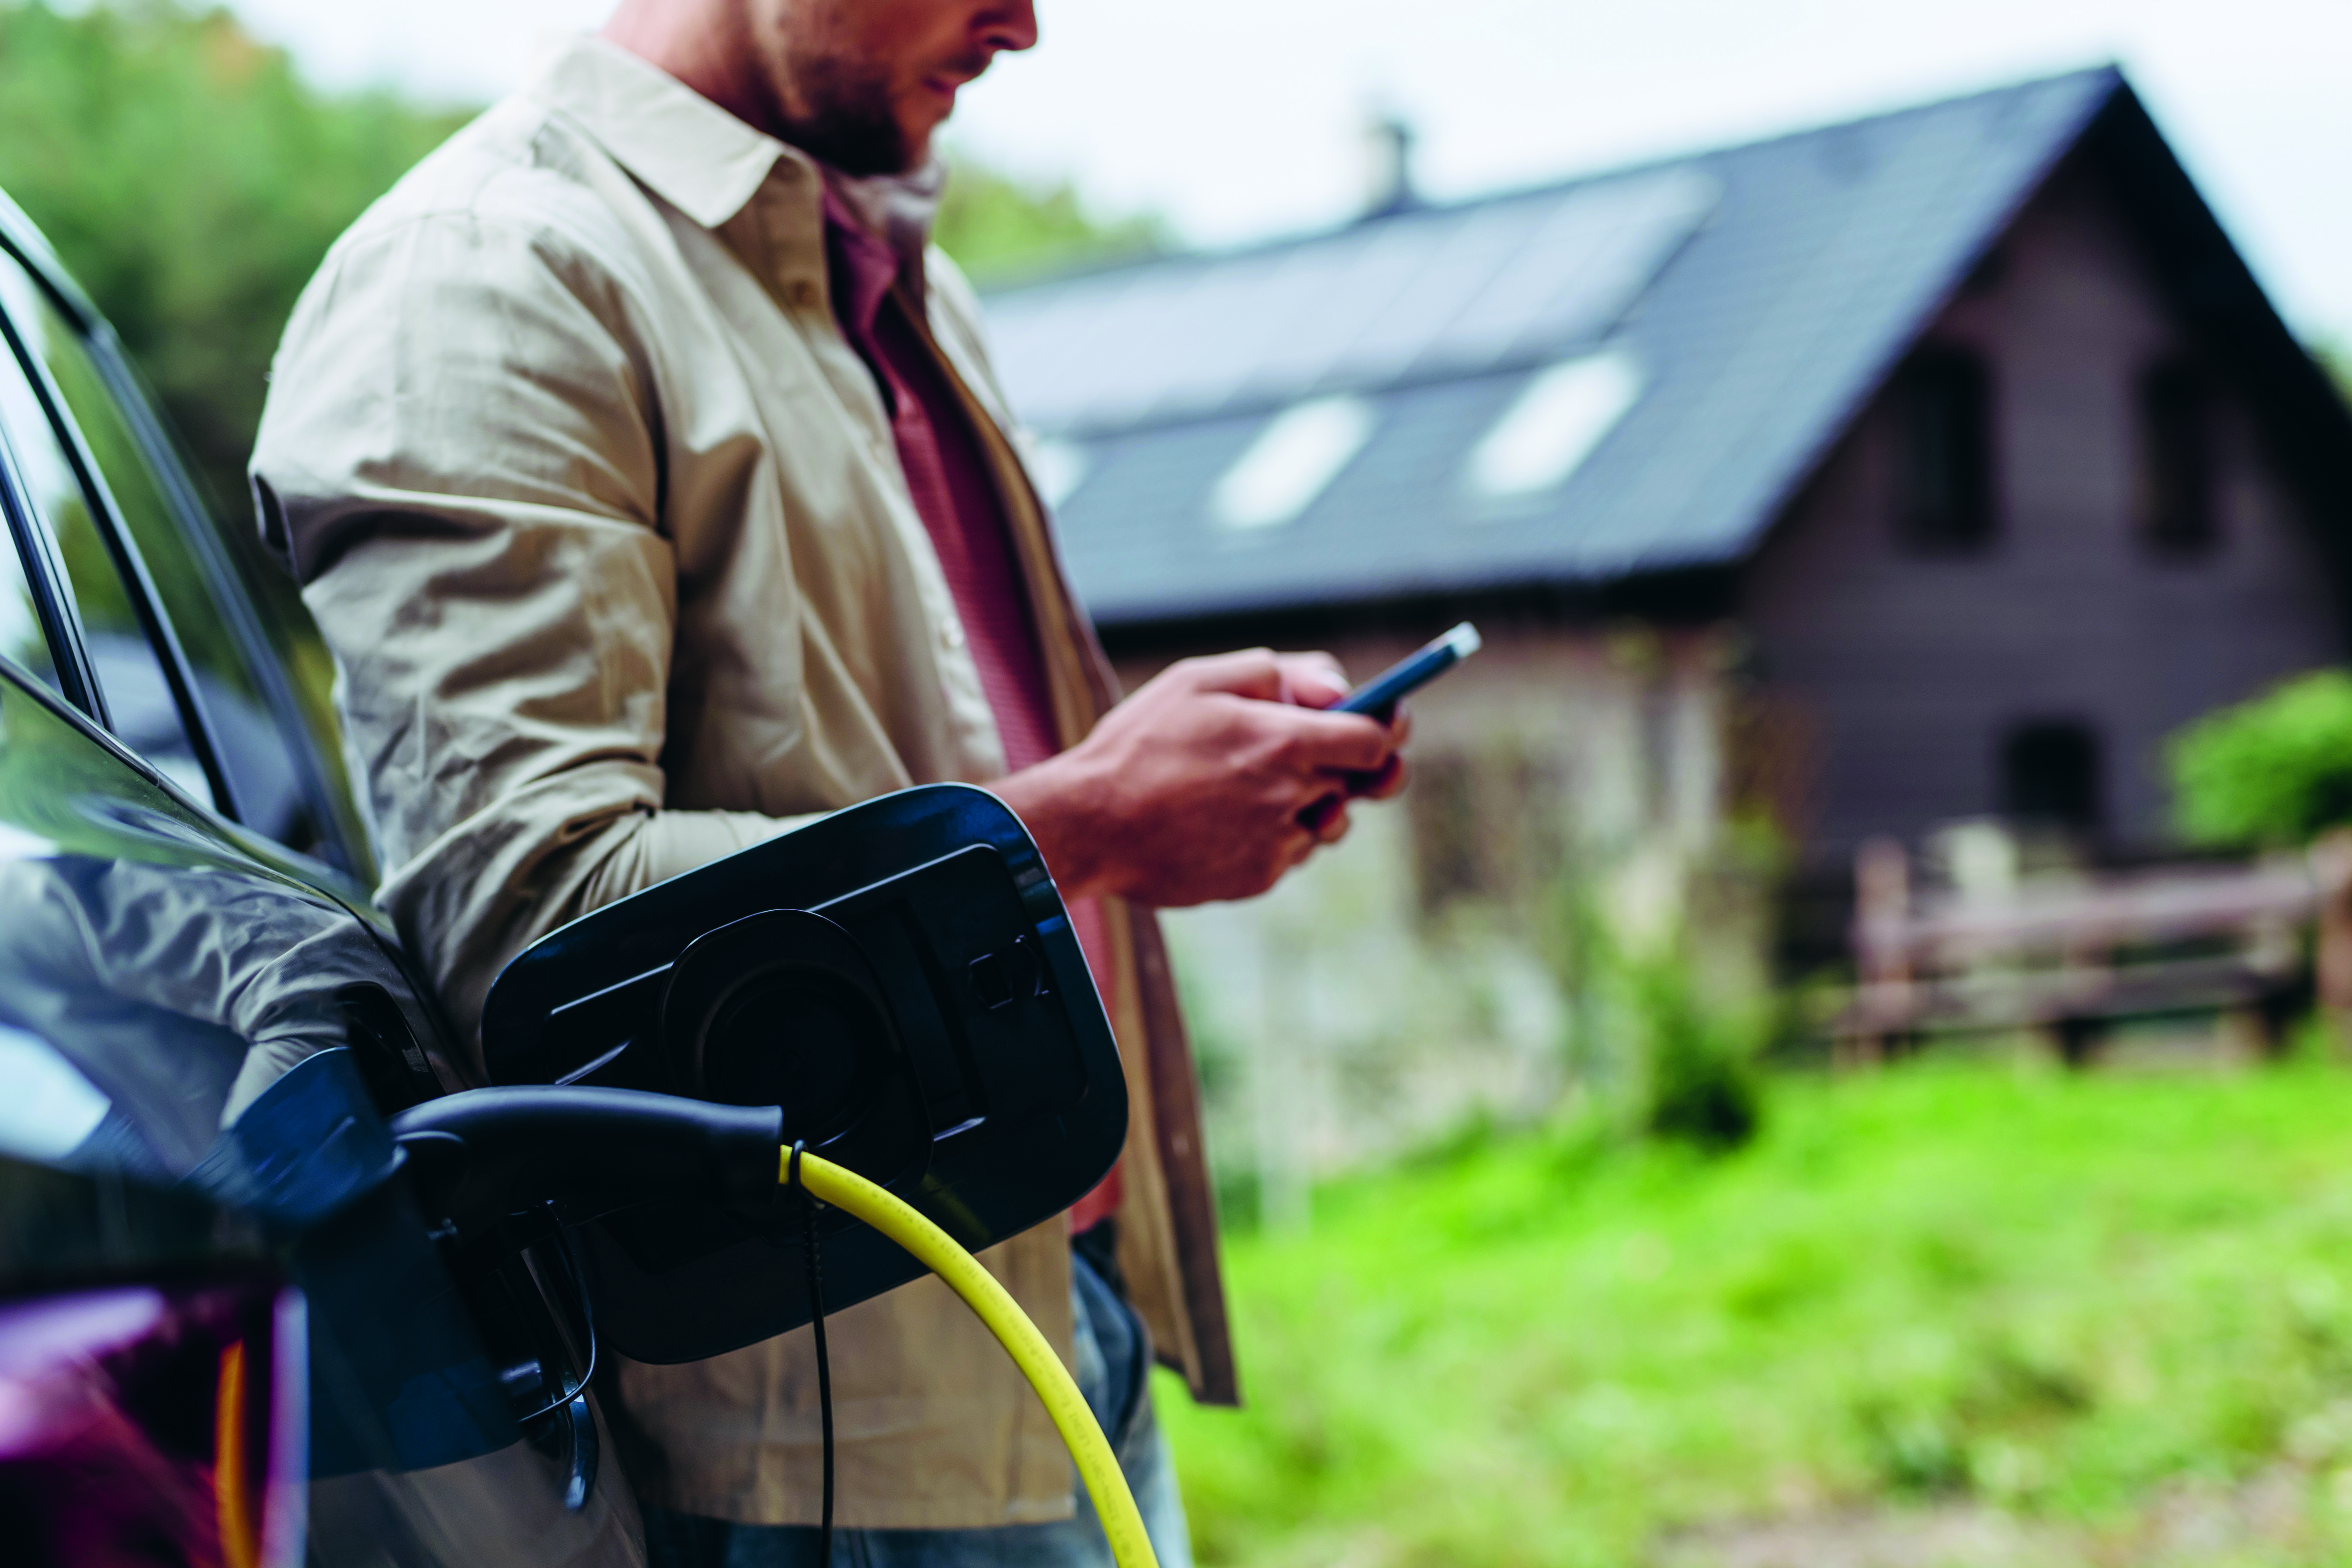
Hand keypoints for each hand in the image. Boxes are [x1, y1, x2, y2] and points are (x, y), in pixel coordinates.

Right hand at [993, 649, 1408, 906]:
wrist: (1087, 826)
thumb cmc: (1139, 744)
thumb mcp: (1199, 679)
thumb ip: (1277, 672)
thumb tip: (1338, 688)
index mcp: (1284, 741)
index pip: (1376, 739)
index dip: (1386, 727)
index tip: (1385, 720)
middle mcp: (1291, 796)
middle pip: (1358, 783)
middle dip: (1345, 764)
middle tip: (1315, 752)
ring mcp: (1276, 844)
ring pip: (1325, 821)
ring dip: (1308, 802)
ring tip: (1248, 786)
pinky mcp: (1256, 879)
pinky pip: (1288, 853)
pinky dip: (1269, 835)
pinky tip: (1220, 821)